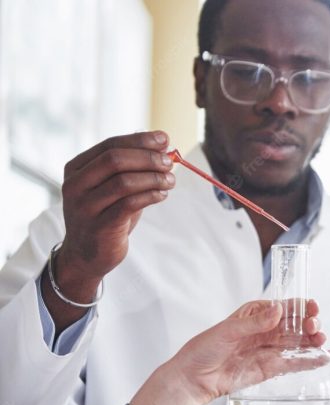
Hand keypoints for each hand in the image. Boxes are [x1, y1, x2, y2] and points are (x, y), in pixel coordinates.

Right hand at [57, 131, 175, 294]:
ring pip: (123, 182)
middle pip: (115, 160)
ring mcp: (84, 207)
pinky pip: (128, 205)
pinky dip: (150, 196)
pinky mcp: (99, 227)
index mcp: (76, 169)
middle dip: (147, 158)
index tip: (164, 139)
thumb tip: (162, 142)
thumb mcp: (115, 188)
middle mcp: (75, 185)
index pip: (110, 145)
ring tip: (170, 180)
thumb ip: (134, 166)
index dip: (140, 140)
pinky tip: (162, 195)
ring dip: (153, 178)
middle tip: (169, 162)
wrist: (87, 255)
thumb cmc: (106, 215)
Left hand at [166, 299, 325, 404]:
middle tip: (314, 327)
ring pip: (298, 343)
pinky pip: (294, 363)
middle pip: (295, 325)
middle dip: (309, 324)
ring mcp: (270, 349)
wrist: (194, 379)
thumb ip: (255, 322)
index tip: (311, 307)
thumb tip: (278, 310)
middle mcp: (267, 330)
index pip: (284, 307)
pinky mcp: (271, 369)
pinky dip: (310, 361)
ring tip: (322, 341)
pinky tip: (325, 358)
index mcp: (256, 314)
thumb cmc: (204, 349)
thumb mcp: (228, 330)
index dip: (300, 306)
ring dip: (313, 341)